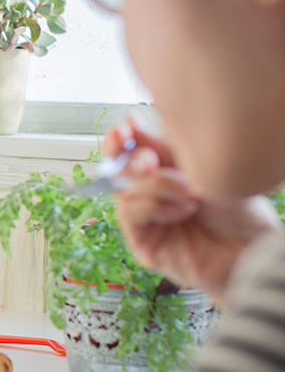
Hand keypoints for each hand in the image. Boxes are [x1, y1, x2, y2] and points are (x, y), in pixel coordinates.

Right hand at [107, 119, 281, 304]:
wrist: (252, 249)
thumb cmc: (238, 211)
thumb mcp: (201, 168)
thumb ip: (163, 148)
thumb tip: (131, 123)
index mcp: (166, 170)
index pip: (128, 152)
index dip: (118, 140)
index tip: (124, 130)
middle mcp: (152, 194)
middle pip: (119, 171)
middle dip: (133, 161)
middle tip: (151, 162)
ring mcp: (147, 218)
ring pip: (126, 192)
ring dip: (156, 186)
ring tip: (188, 193)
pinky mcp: (144, 242)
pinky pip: (131, 216)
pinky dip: (154, 208)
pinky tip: (182, 211)